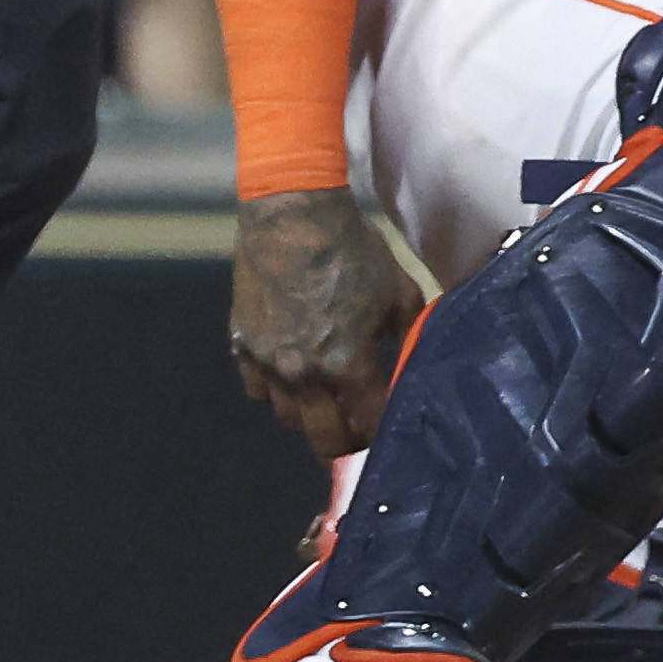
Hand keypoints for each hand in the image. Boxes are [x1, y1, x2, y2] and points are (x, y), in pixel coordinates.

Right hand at [228, 187, 417, 456]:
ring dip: (311, 418)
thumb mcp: (400, 292)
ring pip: (289, 419)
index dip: (383, 432)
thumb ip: (411, 336)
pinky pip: (257, 391)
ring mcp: (268, 365)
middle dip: (345, 443)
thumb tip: (420, 364)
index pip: (369, 424)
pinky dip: (275, 392)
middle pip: (324, 439)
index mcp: (348, 365)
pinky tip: (293, 376)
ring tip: (328, 404)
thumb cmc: (354, 252)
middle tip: (358, 433)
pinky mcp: (242, 348)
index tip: (392, 430)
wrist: (293, 218)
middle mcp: (304, 376)